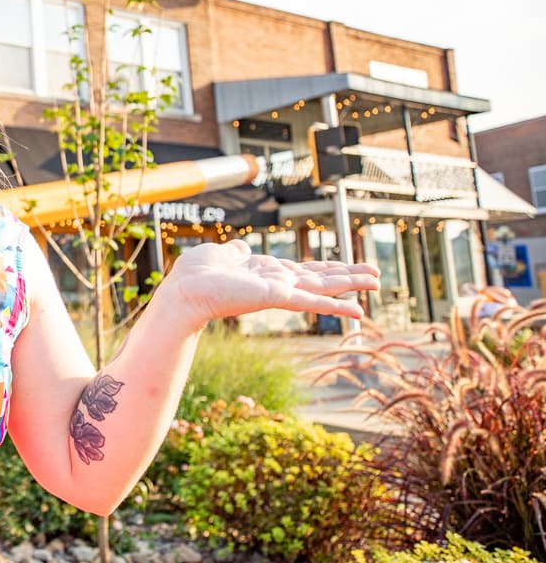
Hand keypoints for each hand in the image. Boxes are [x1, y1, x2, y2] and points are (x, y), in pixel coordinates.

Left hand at [159, 239, 379, 329]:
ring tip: (377, 282)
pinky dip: (336, 308)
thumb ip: (234, 253)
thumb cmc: (196, 274)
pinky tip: (358, 313)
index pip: (303, 270)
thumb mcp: (221, 255)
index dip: (326, 269)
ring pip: (323, 288)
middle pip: (320, 278)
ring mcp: (280, 292)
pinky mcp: (278, 298)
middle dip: (348, 276)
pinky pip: (312, 303)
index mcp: (266, 273)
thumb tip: (241, 249)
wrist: (185, 289)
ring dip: (351, 284)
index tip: (346, 268)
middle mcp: (277, 283)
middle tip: (376, 275)